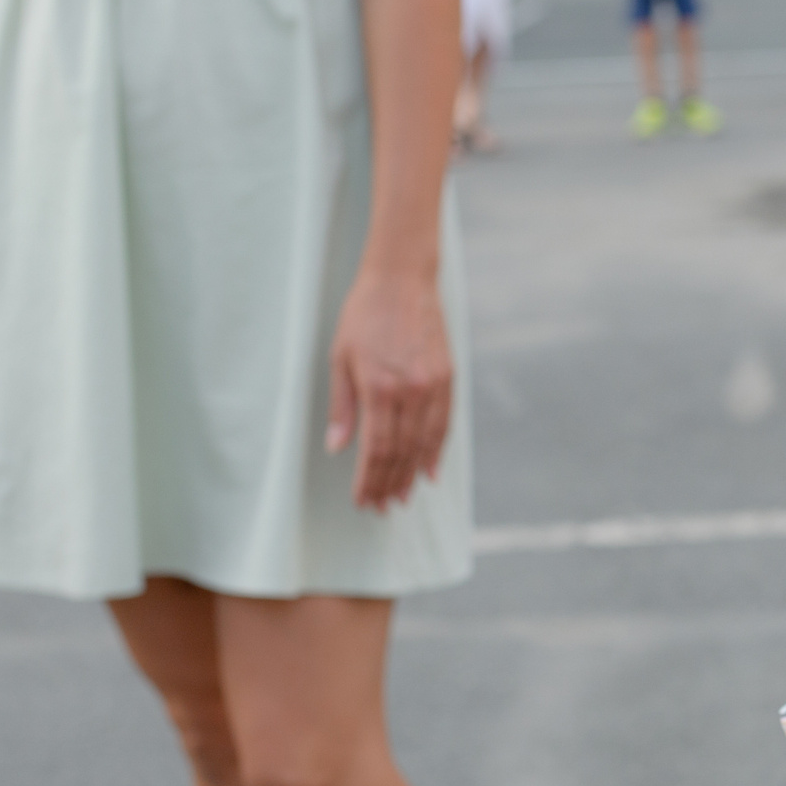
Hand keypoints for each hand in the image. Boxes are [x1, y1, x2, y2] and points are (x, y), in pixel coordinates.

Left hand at [326, 264, 451, 511]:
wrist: (403, 279)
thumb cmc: (364, 315)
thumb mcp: (340, 357)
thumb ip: (342, 406)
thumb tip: (337, 447)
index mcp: (379, 387)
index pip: (376, 449)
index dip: (369, 480)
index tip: (363, 500)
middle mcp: (410, 391)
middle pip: (401, 452)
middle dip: (389, 483)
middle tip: (382, 507)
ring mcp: (433, 386)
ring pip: (425, 443)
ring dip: (412, 474)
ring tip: (403, 497)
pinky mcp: (448, 378)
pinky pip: (444, 424)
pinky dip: (436, 451)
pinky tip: (430, 471)